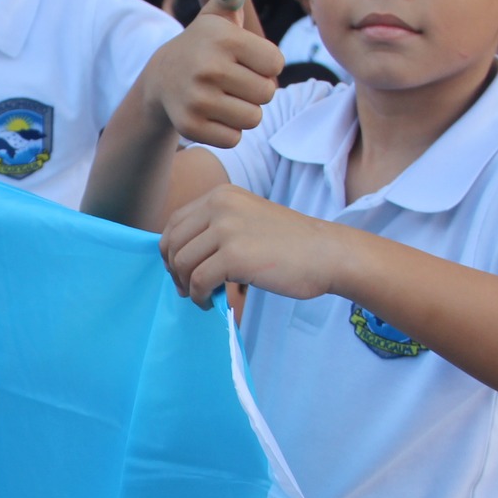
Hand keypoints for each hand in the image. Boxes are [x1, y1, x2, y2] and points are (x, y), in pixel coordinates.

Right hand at [137, 0, 281, 147]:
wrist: (160, 80)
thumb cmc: (203, 45)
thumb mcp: (218, 14)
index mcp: (224, 38)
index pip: (276, 64)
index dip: (264, 63)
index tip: (242, 58)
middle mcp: (208, 67)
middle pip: (267, 93)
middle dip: (255, 89)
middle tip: (232, 79)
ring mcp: (197, 99)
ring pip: (253, 118)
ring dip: (244, 111)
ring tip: (223, 96)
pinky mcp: (190, 126)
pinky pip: (235, 138)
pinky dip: (228, 130)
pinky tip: (212, 114)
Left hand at [161, 182, 341, 307]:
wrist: (327, 253)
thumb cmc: (290, 244)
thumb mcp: (247, 219)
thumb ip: (216, 228)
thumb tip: (178, 256)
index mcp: (221, 195)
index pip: (175, 222)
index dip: (170, 250)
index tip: (179, 270)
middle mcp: (220, 205)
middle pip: (173, 243)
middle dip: (174, 270)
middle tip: (185, 288)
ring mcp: (226, 229)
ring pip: (182, 263)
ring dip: (186, 286)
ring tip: (201, 296)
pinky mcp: (234, 256)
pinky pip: (198, 281)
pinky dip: (198, 296)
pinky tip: (210, 302)